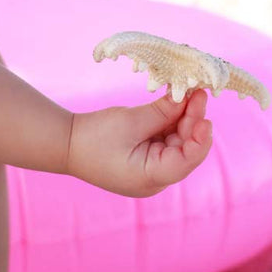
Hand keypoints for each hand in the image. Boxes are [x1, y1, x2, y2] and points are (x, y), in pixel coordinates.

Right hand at [65, 89, 211, 198]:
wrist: (64, 144)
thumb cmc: (94, 137)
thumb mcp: (132, 121)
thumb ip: (163, 112)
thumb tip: (189, 98)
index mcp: (150, 177)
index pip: (186, 160)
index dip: (200, 138)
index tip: (206, 116)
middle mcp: (154, 178)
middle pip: (184, 149)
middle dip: (191, 121)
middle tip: (198, 93)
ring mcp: (150, 169)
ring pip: (176, 143)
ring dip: (182, 119)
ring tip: (189, 93)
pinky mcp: (144, 159)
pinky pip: (164, 140)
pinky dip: (169, 122)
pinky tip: (175, 102)